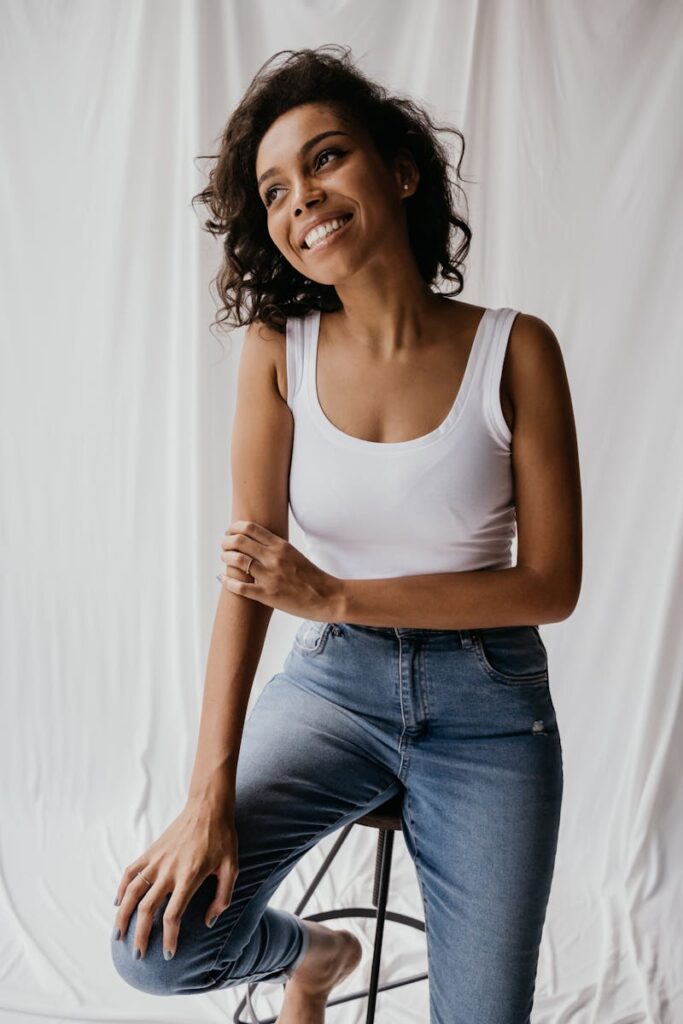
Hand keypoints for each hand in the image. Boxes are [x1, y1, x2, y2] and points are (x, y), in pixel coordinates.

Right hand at [112, 793, 237, 959]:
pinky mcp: (150, 851)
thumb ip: (222, 898)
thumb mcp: (232, 867)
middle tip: (139, 955)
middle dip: (140, 935)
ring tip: (118, 936)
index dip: (169, 938)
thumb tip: (208, 923)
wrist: (207, 806)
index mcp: (189, 876)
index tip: (168, 954)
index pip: (173, 915)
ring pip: (131, 892)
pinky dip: (121, 889)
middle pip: (146, 909)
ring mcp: (156, 860)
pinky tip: (118, 903)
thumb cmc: (222, 837)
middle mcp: (168, 870)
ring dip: (122, 916)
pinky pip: (130, 872)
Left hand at [218, 519, 342, 619]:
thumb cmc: (312, 577)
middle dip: (226, 541)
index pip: (250, 528)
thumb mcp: (294, 555)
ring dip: (225, 558)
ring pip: (237, 560)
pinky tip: (223, 578)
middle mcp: (274, 558)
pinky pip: (239, 587)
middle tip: (224, 545)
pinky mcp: (267, 595)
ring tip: (224, 559)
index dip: (234, 528)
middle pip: (239, 541)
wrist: (328, 598)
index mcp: (281, 546)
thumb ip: (276, 548)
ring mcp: (270, 576)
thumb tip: (257, 543)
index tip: (230, 532)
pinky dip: (227, 581)